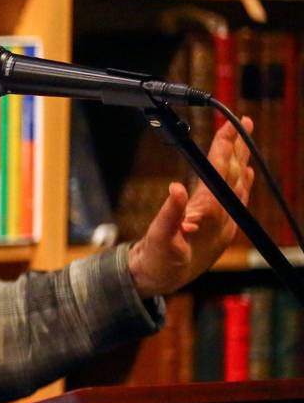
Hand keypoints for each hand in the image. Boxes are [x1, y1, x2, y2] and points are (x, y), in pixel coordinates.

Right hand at [128, 117, 254, 297]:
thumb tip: (176, 189)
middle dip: (238, 147)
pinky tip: (243, 172)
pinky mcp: (220, 228)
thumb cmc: (158, 260)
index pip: (220, 174)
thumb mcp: (158, 239)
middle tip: (242, 122)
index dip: (224, 149)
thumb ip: (169, 215)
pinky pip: (235, 198)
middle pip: (234, 175)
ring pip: (237, 185)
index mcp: (209, 217)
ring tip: (245, 139)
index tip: (228, 127)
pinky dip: (240, 180)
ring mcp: (224, 224)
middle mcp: (223, 219)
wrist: (160, 280)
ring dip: (241, 160)